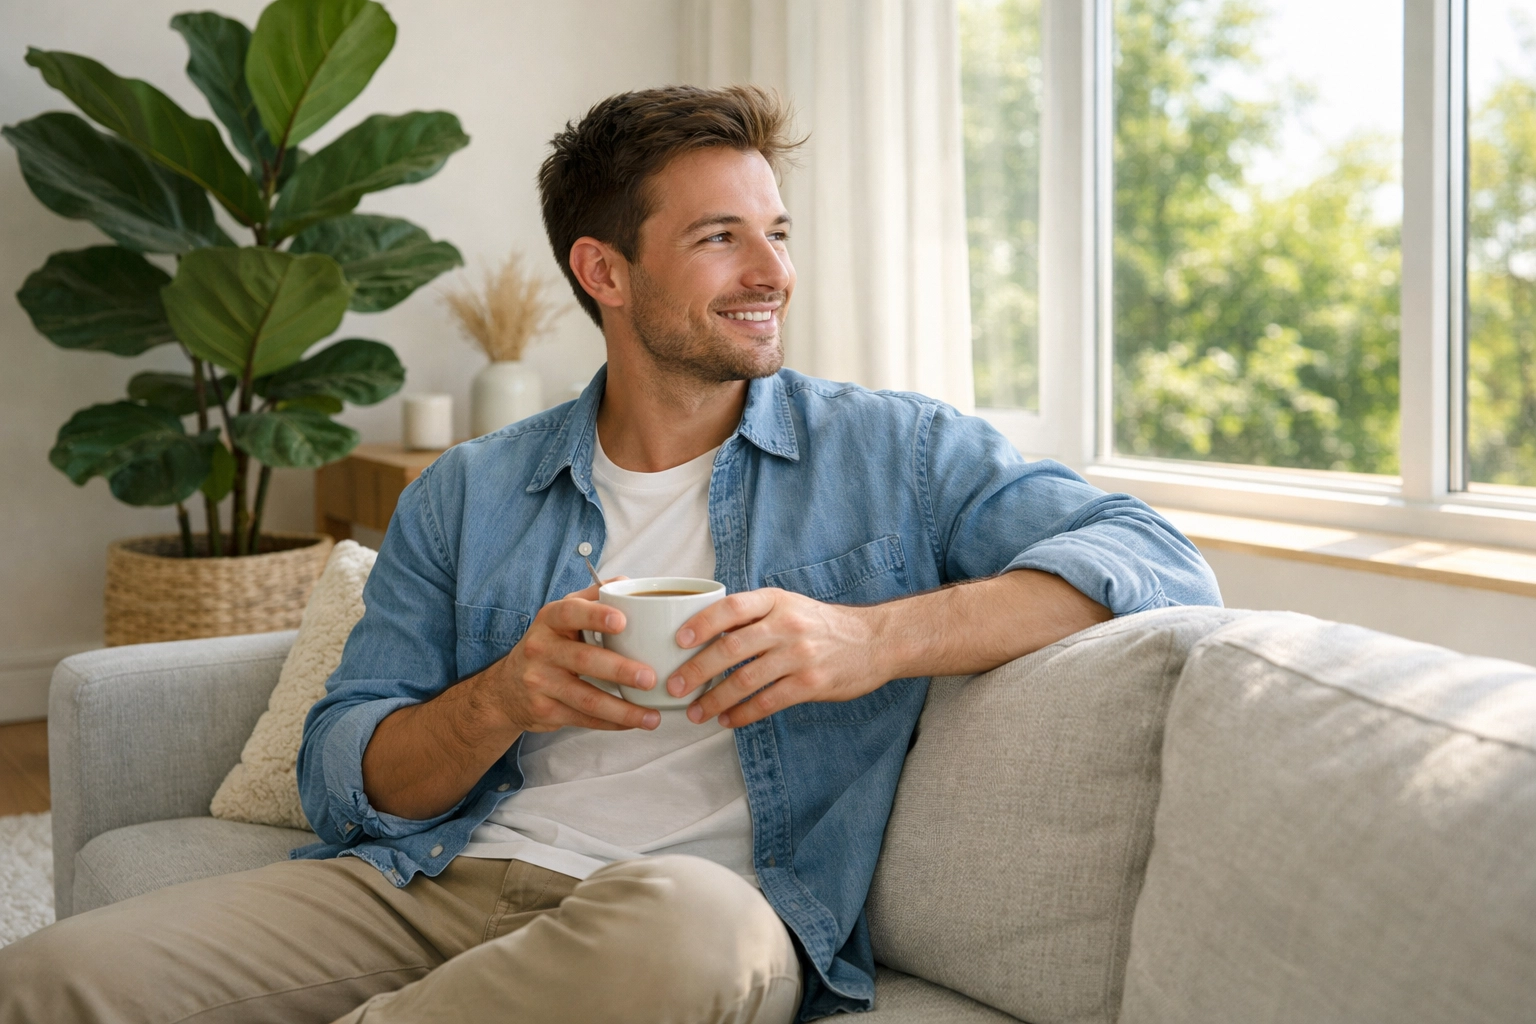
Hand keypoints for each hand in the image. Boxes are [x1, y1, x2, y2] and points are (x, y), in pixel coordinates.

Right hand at [475, 579, 660, 733]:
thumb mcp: (561, 616)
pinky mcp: (545, 710)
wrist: (506, 688)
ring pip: (586, 698)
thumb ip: (592, 598)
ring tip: (652, 717)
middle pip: (584, 659)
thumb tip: (627, 582)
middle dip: (620, 670)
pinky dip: (612, 723)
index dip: (596, 616)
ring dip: (623, 709)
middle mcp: (541, 649)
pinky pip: (584, 718)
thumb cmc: (548, 645)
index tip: (623, 621)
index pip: (570, 613)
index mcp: (550, 620)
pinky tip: (634, 723)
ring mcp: (540, 682)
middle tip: (650, 677)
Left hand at [666, 588, 889, 727]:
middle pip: (730, 648)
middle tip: (674, 686)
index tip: (678, 641)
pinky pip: (767, 702)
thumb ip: (754, 615)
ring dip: (714, 700)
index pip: (730, 608)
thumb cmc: (822, 625)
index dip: (701, 624)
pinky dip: (742, 714)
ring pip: (745, 680)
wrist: (875, 641)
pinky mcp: (811, 683)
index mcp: (776, 601)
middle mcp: (786, 625)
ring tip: (696, 712)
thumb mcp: (789, 605)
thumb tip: (704, 632)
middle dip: (696, 670)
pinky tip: (728, 720)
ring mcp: (800, 655)